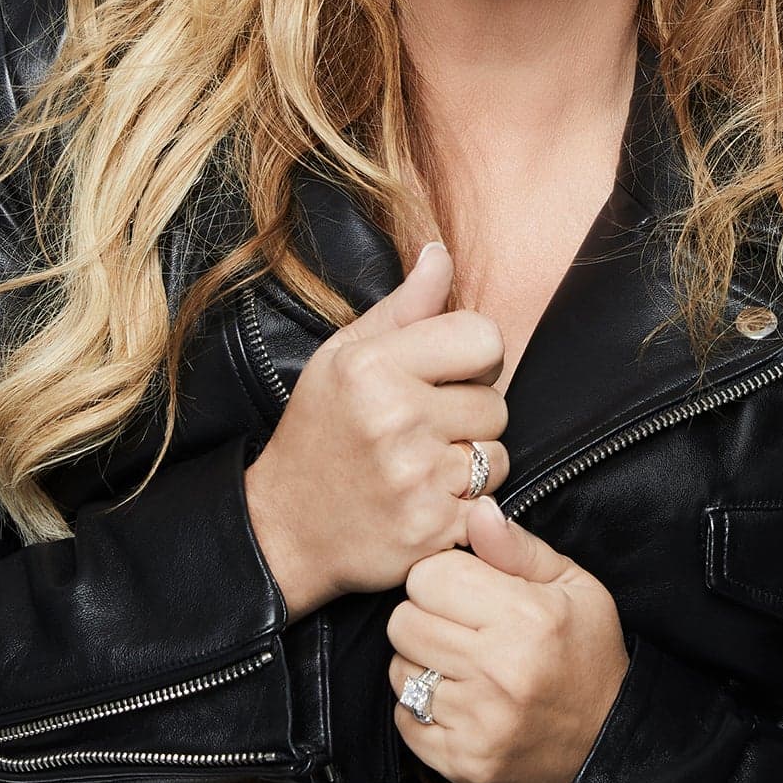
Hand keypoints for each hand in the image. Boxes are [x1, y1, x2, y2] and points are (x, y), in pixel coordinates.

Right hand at [244, 243, 512, 614]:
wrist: (285, 527)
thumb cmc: (319, 430)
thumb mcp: (343, 355)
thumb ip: (403, 307)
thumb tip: (441, 253)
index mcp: (373, 365)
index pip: (485, 337)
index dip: (474, 358)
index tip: (446, 376)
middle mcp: (395, 418)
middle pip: (496, 403)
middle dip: (470, 416)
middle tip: (425, 429)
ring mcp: (414, 478)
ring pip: (498, 457)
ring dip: (472, 465)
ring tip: (425, 466)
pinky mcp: (430, 529)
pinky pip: (489, 505)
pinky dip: (467, 508)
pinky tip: (428, 502)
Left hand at [385, 494, 632, 782]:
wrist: (606, 743)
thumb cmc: (587, 653)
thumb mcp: (572, 585)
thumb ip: (517, 547)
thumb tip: (476, 509)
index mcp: (526, 618)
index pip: (429, 576)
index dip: (442, 577)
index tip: (463, 589)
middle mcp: (499, 671)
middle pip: (403, 622)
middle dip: (424, 617)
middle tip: (458, 627)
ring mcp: (479, 723)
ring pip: (398, 671)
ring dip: (420, 663)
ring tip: (460, 664)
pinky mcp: (462, 762)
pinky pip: (405, 718)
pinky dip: (421, 708)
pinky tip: (458, 700)